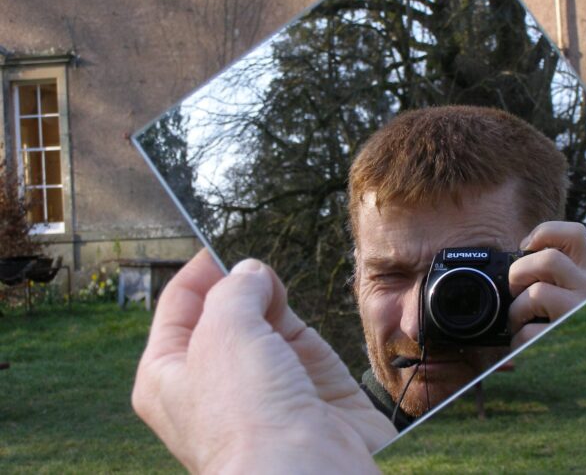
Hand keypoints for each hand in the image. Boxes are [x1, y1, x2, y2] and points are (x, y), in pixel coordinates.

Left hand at [132, 249, 395, 473]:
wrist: (305, 471)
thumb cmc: (245, 412)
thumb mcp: (222, 329)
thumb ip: (235, 288)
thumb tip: (253, 273)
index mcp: (169, 375)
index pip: (178, 307)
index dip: (198, 272)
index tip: (219, 243)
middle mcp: (214, 380)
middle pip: (224, 311)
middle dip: (238, 283)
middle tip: (253, 266)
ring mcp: (263, 383)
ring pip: (265, 321)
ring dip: (270, 297)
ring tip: (273, 284)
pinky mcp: (307, 385)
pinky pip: (301, 339)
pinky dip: (300, 316)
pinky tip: (295, 301)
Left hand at [507, 222, 585, 348]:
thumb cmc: (576, 329)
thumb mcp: (577, 295)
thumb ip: (556, 276)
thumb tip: (516, 262)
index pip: (576, 233)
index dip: (544, 233)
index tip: (527, 248)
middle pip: (549, 259)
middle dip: (519, 273)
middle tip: (516, 290)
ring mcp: (581, 317)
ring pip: (537, 293)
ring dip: (516, 310)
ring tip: (519, 322)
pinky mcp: (567, 344)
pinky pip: (529, 333)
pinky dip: (517, 340)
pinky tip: (523, 344)